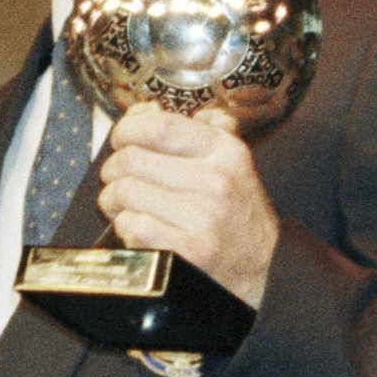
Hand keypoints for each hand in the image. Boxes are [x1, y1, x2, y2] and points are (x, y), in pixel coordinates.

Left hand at [98, 102, 278, 307]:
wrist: (264, 267)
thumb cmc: (234, 211)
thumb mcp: (229, 161)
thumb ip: (194, 129)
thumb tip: (145, 109)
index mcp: (225, 151)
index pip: (159, 125)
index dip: (126, 130)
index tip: (121, 140)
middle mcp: (217, 180)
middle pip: (130, 160)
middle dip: (112, 171)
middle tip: (116, 181)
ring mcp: (205, 217)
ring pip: (125, 192)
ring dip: (113, 201)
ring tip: (123, 207)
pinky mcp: (191, 250)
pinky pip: (132, 226)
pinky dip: (125, 229)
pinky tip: (139, 230)